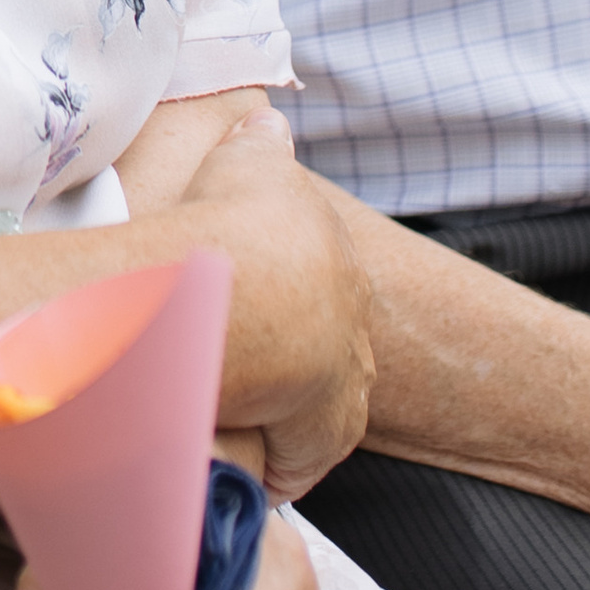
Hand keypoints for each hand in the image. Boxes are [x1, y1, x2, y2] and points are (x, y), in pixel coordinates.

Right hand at [184, 104, 375, 498]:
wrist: (244, 291)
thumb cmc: (238, 222)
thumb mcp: (248, 163)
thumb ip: (261, 146)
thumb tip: (269, 121)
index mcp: (336, 267)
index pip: (324, 294)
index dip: (291, 305)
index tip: (262, 314)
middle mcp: (350, 328)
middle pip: (332, 357)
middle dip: (299, 369)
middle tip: (250, 376)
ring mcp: (342, 385)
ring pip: (319, 412)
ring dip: (286, 422)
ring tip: (242, 427)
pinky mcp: (321, 434)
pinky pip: (296, 460)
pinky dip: (272, 466)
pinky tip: (242, 468)